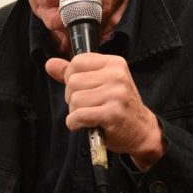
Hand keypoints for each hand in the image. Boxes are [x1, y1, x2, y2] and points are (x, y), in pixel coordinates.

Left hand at [45, 53, 163, 169]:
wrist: (142, 131)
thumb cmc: (117, 106)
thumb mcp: (99, 84)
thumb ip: (73, 73)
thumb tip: (50, 64)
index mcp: (114, 63)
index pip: (76, 62)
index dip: (71, 78)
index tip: (83, 89)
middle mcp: (117, 75)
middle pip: (72, 82)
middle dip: (73, 98)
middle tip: (89, 106)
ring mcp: (116, 94)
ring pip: (74, 99)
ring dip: (76, 112)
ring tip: (91, 115)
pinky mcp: (113, 113)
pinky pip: (78, 116)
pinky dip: (75, 123)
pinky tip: (86, 125)